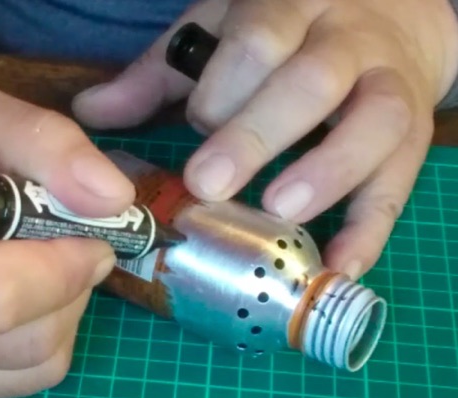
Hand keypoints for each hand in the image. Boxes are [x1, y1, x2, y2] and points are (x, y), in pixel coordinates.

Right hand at [0, 81, 134, 397]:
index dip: (62, 265)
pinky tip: (7, 301)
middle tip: (69, 247)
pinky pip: (10, 385)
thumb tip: (114, 199)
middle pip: (22, 343)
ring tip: (36, 267)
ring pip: (29, 370)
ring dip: (60, 315)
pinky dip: (32, 343)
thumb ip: (42, 142)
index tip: (88, 231)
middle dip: (72, 289)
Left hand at [73, 0, 457, 278]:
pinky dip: (371, 228)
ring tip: (280, 211)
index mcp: (289, 8)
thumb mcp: (222, 32)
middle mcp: (345, 42)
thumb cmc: (289, 30)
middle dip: (259, 133)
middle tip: (210, 184)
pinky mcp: (414, 137)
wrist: (394, 15)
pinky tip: (339, 265)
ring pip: (374, 122)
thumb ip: (159, 73)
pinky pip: (400, 183)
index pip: (259, 40)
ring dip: (327, 170)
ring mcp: (388, 86)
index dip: (225, 88)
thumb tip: (90, 111)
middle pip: (312, 81)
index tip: (194, 128)